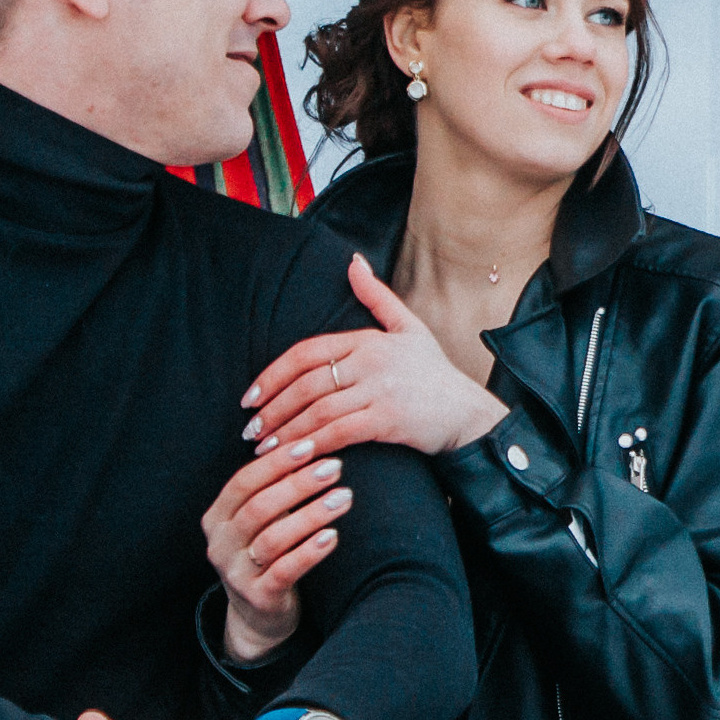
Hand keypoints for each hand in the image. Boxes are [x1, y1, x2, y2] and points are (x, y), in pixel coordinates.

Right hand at [205, 440, 351, 663]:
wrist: (260, 613)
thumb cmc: (268, 551)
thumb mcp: (264, 518)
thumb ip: (274, 486)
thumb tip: (307, 437)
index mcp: (217, 517)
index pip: (243, 481)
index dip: (276, 462)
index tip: (311, 444)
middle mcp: (220, 544)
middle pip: (259, 507)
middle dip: (299, 484)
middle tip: (335, 467)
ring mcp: (235, 573)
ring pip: (273, 538)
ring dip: (311, 514)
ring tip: (344, 497)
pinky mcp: (257, 597)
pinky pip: (284, 571)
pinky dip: (310, 552)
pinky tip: (333, 536)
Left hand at [239, 254, 506, 458]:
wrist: (469, 413)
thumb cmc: (434, 373)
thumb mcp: (409, 328)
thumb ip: (376, 296)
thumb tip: (352, 261)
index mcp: (369, 339)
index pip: (306, 352)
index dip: (273, 375)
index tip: (250, 397)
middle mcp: (372, 361)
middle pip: (307, 384)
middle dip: (273, 409)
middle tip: (251, 429)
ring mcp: (381, 390)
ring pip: (318, 411)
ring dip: (286, 431)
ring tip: (265, 448)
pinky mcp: (389, 420)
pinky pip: (339, 432)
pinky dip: (313, 445)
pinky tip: (296, 457)